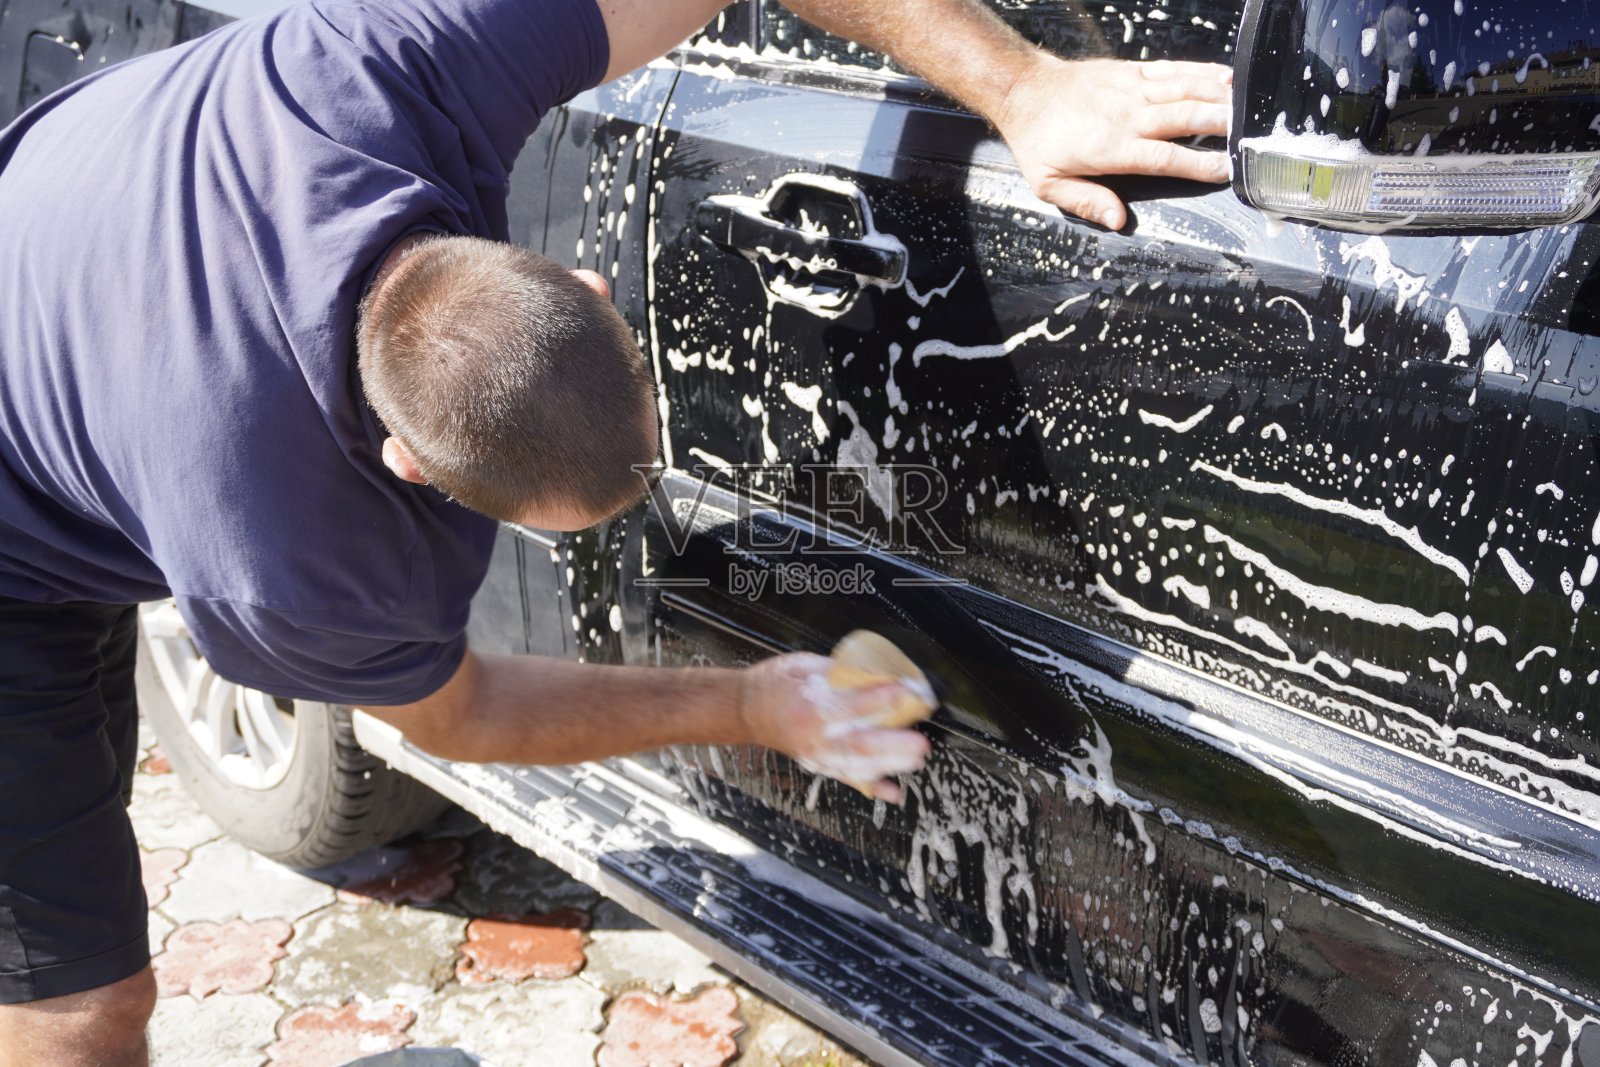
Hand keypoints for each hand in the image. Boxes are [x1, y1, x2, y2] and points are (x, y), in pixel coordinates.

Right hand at [740, 652, 932, 803]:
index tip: (906, 691)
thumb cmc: (775, 684)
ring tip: (916, 761)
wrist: (746, 710)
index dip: (880, 699)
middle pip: (858, 744)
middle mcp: (814, 736)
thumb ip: (837, 670)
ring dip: (889, 765)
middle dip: (892, 745)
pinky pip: (848, 779)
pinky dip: (872, 788)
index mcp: (810, 706)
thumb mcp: (803, 665)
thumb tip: (874, 669)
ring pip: (857, 765)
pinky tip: (893, 793)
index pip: (850, 704)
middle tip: (920, 742)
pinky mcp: (819, 765)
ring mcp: (817, 755)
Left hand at [995, 55, 1233, 230]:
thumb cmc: (1037, 140)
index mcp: (1110, 147)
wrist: (1024, 91)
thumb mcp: (1048, 183)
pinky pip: (1174, 70)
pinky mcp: (1132, 71)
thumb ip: (1085, 201)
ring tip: (1249, 106)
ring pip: (1185, 89)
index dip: (1197, 164)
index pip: (1164, 157)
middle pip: (1184, 117)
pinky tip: (1226, 78)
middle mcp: (1127, 115)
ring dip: (1219, 96)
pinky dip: (1202, 72)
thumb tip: (1118, 220)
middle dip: (1221, 124)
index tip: (1225, 170)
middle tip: (1252, 133)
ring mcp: (1131, 89)